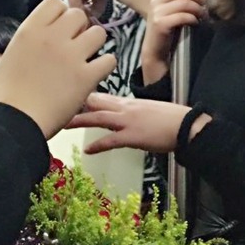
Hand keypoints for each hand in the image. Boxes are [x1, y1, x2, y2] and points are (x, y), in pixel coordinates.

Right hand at [0, 0, 115, 138]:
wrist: (14, 123)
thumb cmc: (4, 97)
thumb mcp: (2, 63)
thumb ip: (19, 49)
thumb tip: (23, 49)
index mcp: (30, 31)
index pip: (55, 3)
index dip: (59, 15)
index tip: (57, 28)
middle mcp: (52, 38)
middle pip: (78, 15)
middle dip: (78, 28)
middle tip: (73, 44)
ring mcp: (71, 56)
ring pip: (98, 33)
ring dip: (94, 44)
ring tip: (86, 57)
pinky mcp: (86, 77)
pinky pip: (109, 60)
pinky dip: (104, 66)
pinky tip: (94, 73)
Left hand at [67, 94, 211, 152]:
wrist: (189, 126)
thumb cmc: (173, 119)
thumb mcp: (150, 109)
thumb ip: (133, 111)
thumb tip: (123, 114)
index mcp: (130, 102)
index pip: (103, 96)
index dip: (84, 95)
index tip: (68, 94)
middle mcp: (126, 108)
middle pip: (95, 102)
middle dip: (75, 103)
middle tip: (56, 103)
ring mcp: (128, 121)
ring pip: (98, 118)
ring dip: (79, 120)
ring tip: (63, 123)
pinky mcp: (133, 136)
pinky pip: (111, 141)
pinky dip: (98, 145)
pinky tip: (88, 150)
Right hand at [141, 0, 205, 82]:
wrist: (156, 52)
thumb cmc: (166, 31)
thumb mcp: (169, 12)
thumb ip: (177, 1)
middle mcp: (155, 2)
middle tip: (204, 2)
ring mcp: (157, 13)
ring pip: (183, 3)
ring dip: (197, 8)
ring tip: (202, 15)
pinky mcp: (161, 24)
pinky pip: (182, 16)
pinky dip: (192, 18)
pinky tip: (195, 23)